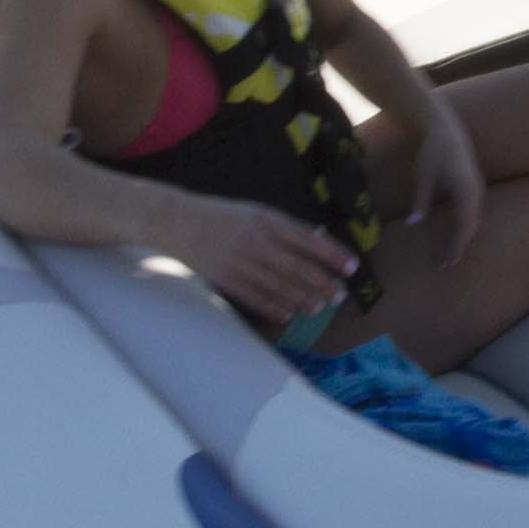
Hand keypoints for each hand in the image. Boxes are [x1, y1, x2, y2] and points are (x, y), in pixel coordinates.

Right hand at [167, 197, 357, 329]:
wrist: (175, 221)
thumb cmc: (220, 217)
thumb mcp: (254, 213)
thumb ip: (284, 227)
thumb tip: (317, 235)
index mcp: (267, 220)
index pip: (309, 239)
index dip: (333, 254)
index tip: (352, 267)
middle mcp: (257, 240)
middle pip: (298, 266)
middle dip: (323, 282)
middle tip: (340, 296)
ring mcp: (240, 261)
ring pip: (280, 285)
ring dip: (303, 298)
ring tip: (319, 308)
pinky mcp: (225, 278)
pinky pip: (256, 297)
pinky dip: (275, 307)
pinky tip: (289, 314)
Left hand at [405, 96, 484, 260]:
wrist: (445, 128)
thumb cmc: (432, 151)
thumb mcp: (422, 176)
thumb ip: (419, 201)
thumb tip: (413, 225)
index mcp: (465, 190)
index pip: (463, 226)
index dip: (456, 246)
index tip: (446, 262)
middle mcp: (476, 191)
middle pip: (471, 226)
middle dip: (459, 246)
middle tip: (446, 264)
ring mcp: (477, 189)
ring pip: (473, 220)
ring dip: (462, 237)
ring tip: (450, 254)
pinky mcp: (473, 186)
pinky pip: (472, 212)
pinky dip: (464, 226)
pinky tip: (455, 234)